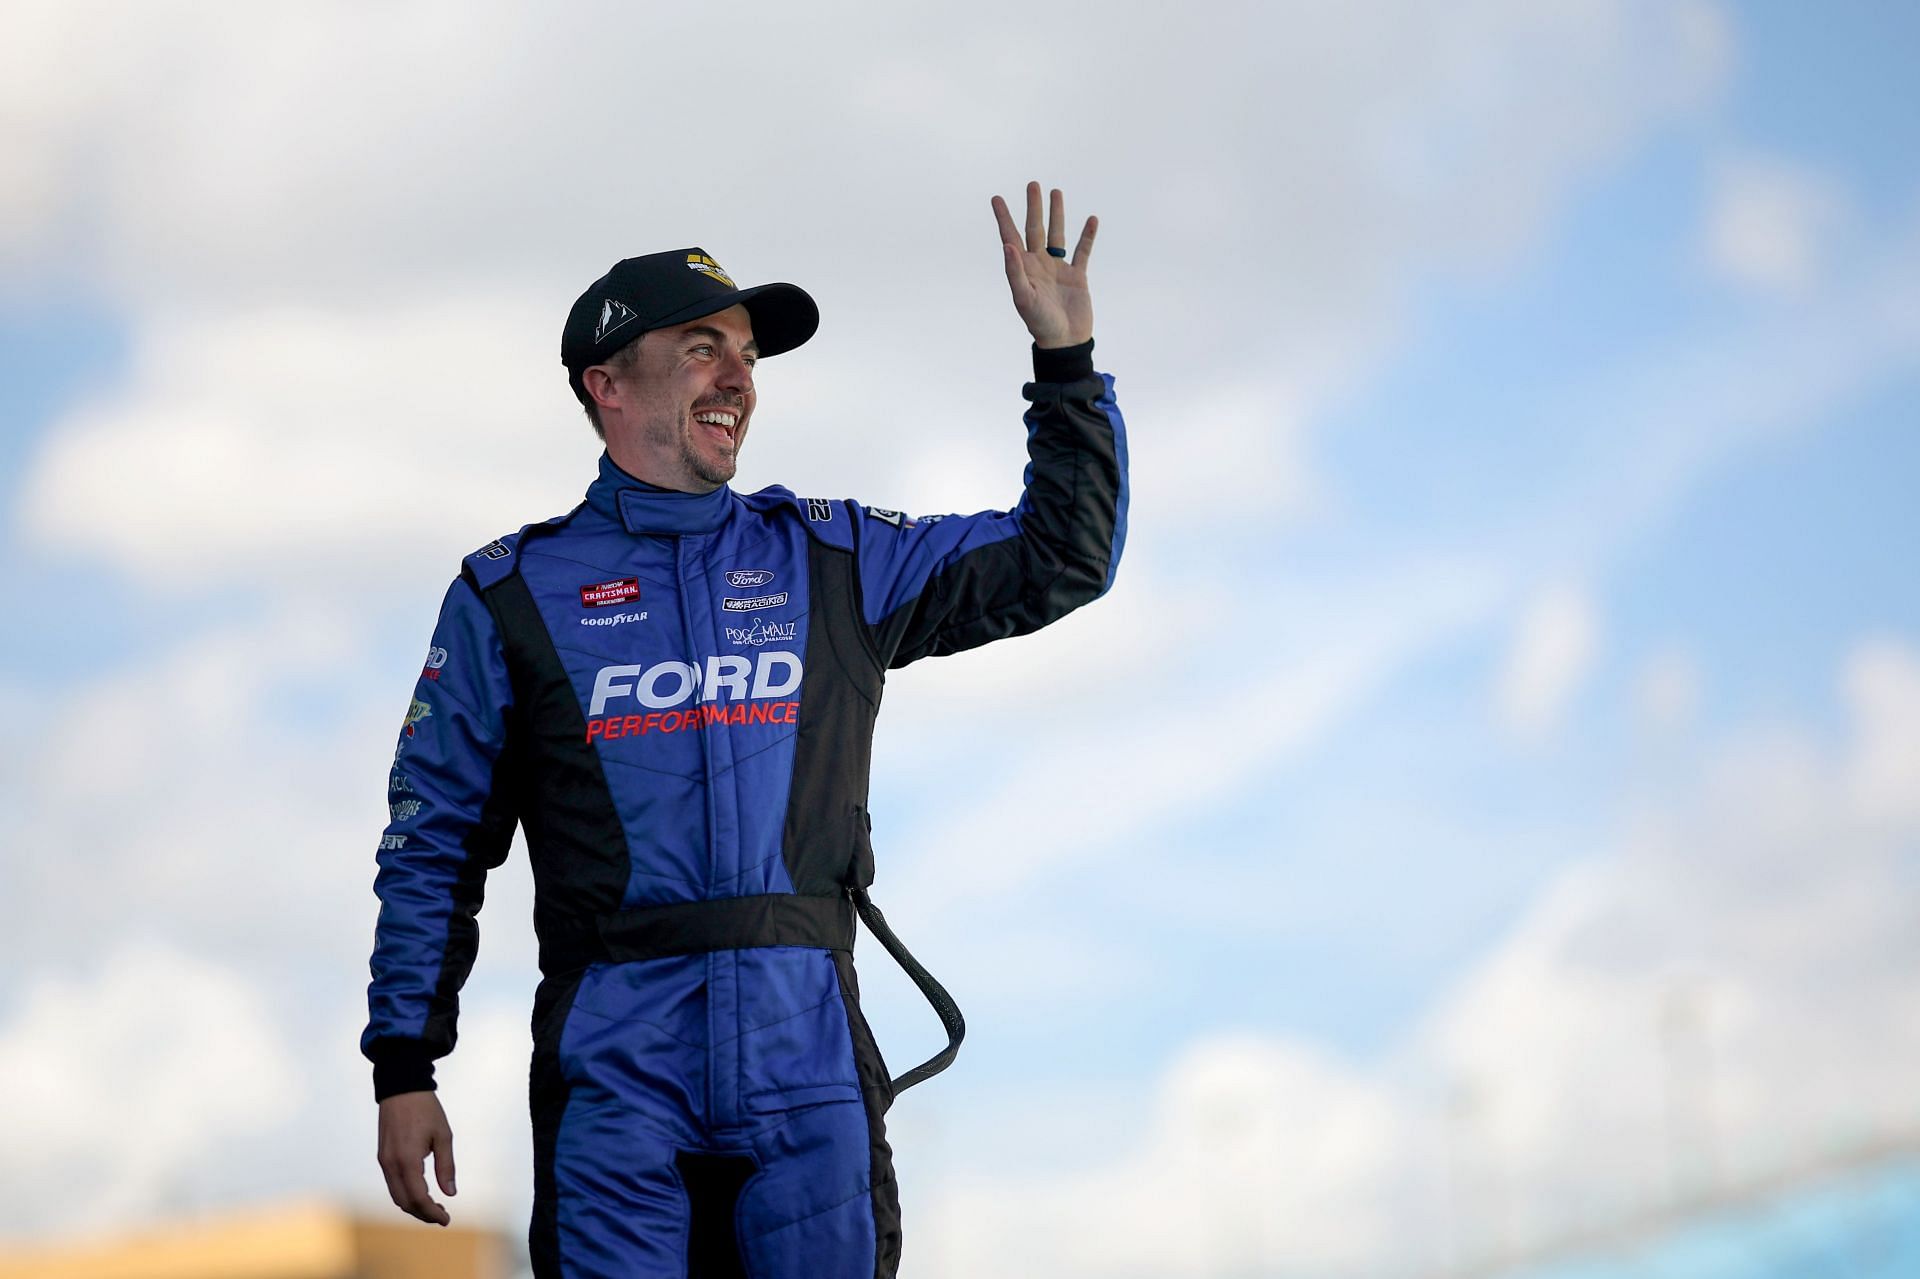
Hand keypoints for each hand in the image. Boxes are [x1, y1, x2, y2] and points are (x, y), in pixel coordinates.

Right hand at [377, 1090, 456, 1225]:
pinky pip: (392, 1184)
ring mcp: (384, 1161)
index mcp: (407, 1160)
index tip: (446, 1219)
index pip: (418, 1198)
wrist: (401, 1088)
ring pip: (396, 1195)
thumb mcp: (443, 1136)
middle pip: (404, 1202)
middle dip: (423, 1214)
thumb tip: (450, 1193)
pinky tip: (421, 1191)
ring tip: (434, 1206)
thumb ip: (446, 1166)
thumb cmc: (426, 1110)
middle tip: (442, 1215)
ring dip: (413, 1205)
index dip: (432, 1213)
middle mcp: (391, 1164)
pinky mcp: (382, 1157)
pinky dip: (406, 1193)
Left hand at [991, 181, 1096, 348]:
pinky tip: (1091, 219)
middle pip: (1034, 229)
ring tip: (1056, 192)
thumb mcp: (1024, 298)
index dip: (1003, 218)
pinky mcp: (1077, 276)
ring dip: (1057, 215)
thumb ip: (1015, 272)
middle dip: (1033, 207)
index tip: (996, 198)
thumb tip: (1008, 245)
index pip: (1011, 237)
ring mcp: (1058, 269)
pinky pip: (1083, 251)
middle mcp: (1039, 265)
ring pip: (1057, 235)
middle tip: (1033, 185)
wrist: (1066, 342)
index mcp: (1023, 268)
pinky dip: (1087, 236)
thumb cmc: (1041, 323)